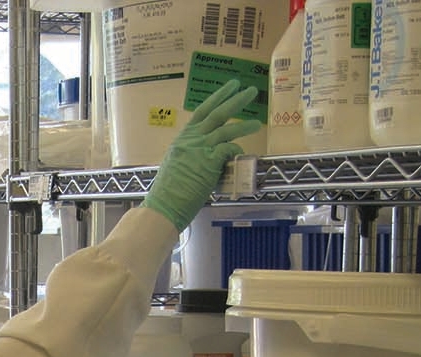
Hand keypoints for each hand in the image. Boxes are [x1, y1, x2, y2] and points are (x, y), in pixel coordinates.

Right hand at [140, 80, 261, 231]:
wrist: (164, 205)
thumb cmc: (169, 192)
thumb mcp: (178, 164)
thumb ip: (193, 154)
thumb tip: (210, 154)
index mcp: (183, 138)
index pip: (202, 111)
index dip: (218, 97)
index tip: (230, 87)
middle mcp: (191, 139)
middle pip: (217, 114)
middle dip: (235, 100)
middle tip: (250, 91)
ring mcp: (200, 149)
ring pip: (226, 130)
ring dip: (244, 126)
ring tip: (256, 123)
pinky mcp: (209, 162)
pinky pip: (229, 150)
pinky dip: (236, 151)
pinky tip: (240, 155)